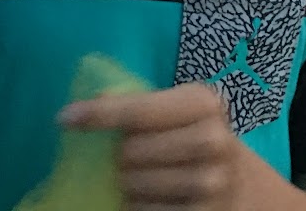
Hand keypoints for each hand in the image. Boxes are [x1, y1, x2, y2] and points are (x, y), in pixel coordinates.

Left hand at [61, 83, 241, 209]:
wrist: (241, 184)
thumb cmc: (194, 137)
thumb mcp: (178, 111)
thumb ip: (139, 106)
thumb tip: (87, 107)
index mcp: (203, 104)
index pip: (138, 111)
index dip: (98, 116)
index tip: (64, 119)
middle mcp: (212, 141)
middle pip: (130, 153)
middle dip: (118, 157)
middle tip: (126, 158)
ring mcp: (211, 184)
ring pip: (133, 188)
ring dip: (126, 186)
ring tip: (138, 180)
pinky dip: (136, 209)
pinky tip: (145, 200)